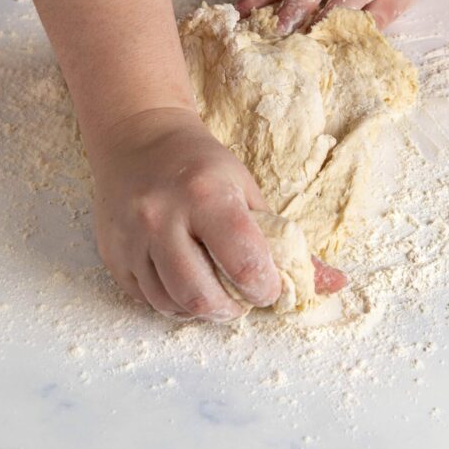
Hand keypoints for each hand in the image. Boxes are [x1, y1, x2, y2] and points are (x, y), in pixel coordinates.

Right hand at [90, 107, 346, 319]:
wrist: (138, 139)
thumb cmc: (203, 164)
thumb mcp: (249, 190)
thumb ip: (288, 242)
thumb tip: (335, 283)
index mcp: (206, 195)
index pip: (244, 265)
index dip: (266, 288)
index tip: (269, 284)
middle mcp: (162, 217)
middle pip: (202, 296)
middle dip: (232, 309)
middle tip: (241, 297)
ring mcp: (132, 237)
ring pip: (172, 303)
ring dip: (201, 308)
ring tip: (213, 288)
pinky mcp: (113, 253)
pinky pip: (146, 299)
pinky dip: (173, 300)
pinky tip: (184, 279)